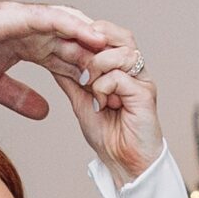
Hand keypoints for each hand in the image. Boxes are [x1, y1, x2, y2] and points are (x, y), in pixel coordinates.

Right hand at [0, 0, 115, 120]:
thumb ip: (19, 97)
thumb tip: (45, 113)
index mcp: (28, 46)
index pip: (65, 62)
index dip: (85, 78)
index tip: (103, 96)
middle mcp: (34, 30)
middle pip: (76, 45)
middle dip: (100, 60)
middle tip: (123, 76)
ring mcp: (29, 20)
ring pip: (73, 29)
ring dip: (96, 41)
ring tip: (120, 54)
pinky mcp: (21, 15)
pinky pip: (56, 19)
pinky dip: (76, 26)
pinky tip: (94, 35)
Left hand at [51, 29, 163, 184]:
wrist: (123, 163)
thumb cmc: (108, 135)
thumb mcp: (81, 101)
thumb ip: (72, 79)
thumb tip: (53, 58)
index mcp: (122, 68)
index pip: (109, 36)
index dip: (87, 35)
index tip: (64, 45)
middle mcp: (135, 70)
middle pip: (121, 35)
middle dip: (95, 41)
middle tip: (74, 55)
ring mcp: (142, 80)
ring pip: (121, 52)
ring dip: (97, 66)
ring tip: (87, 86)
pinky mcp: (145, 93)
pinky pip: (120, 76)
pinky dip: (103, 87)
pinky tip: (100, 104)